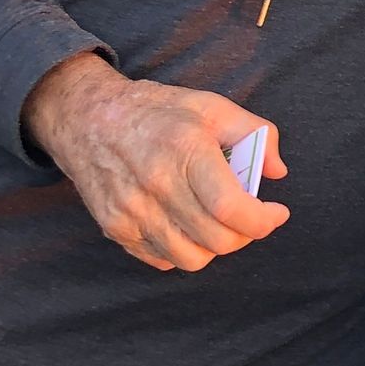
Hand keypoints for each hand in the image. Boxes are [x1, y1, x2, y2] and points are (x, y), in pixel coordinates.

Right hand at [22, 52, 288, 271]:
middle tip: (250, 218)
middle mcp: (155, 183)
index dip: (263, 220)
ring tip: (218, 223)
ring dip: (215, 246)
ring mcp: (131, 210)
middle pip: (217, 240)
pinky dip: (183, 249)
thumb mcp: (211, 106)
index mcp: (185, 149)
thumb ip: (255, 133)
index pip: (231, 207)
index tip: (276, 213)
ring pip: (192, 258)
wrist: (86, 118)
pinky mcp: (115, 228)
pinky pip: (163, 259)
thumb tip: (277, 171)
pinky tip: (186, 224)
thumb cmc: (157, 112)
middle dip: (245, 235)